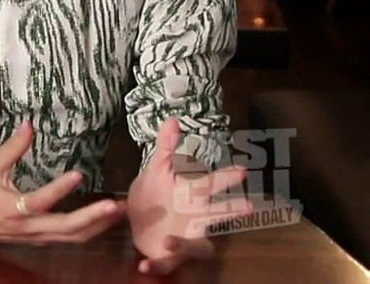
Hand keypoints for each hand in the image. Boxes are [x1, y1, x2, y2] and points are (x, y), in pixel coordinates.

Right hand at [0, 120, 125, 244]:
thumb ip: (12, 148)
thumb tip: (29, 125)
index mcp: (13, 208)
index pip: (39, 201)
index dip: (59, 190)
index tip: (78, 174)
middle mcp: (28, 226)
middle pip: (65, 227)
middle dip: (92, 218)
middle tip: (114, 205)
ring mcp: (38, 236)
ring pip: (73, 237)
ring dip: (98, 225)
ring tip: (119, 209)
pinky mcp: (44, 240)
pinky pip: (71, 239)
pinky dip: (91, 230)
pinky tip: (107, 219)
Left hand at [128, 117, 252, 274]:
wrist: (137, 223)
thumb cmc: (154, 196)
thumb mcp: (155, 170)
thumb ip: (165, 147)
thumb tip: (173, 119)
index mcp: (190, 196)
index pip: (212, 184)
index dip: (228, 177)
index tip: (243, 169)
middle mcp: (194, 218)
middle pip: (217, 214)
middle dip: (231, 211)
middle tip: (248, 207)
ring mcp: (185, 238)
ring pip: (199, 246)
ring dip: (186, 244)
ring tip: (170, 240)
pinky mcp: (171, 256)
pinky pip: (167, 263)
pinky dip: (157, 264)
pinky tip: (145, 265)